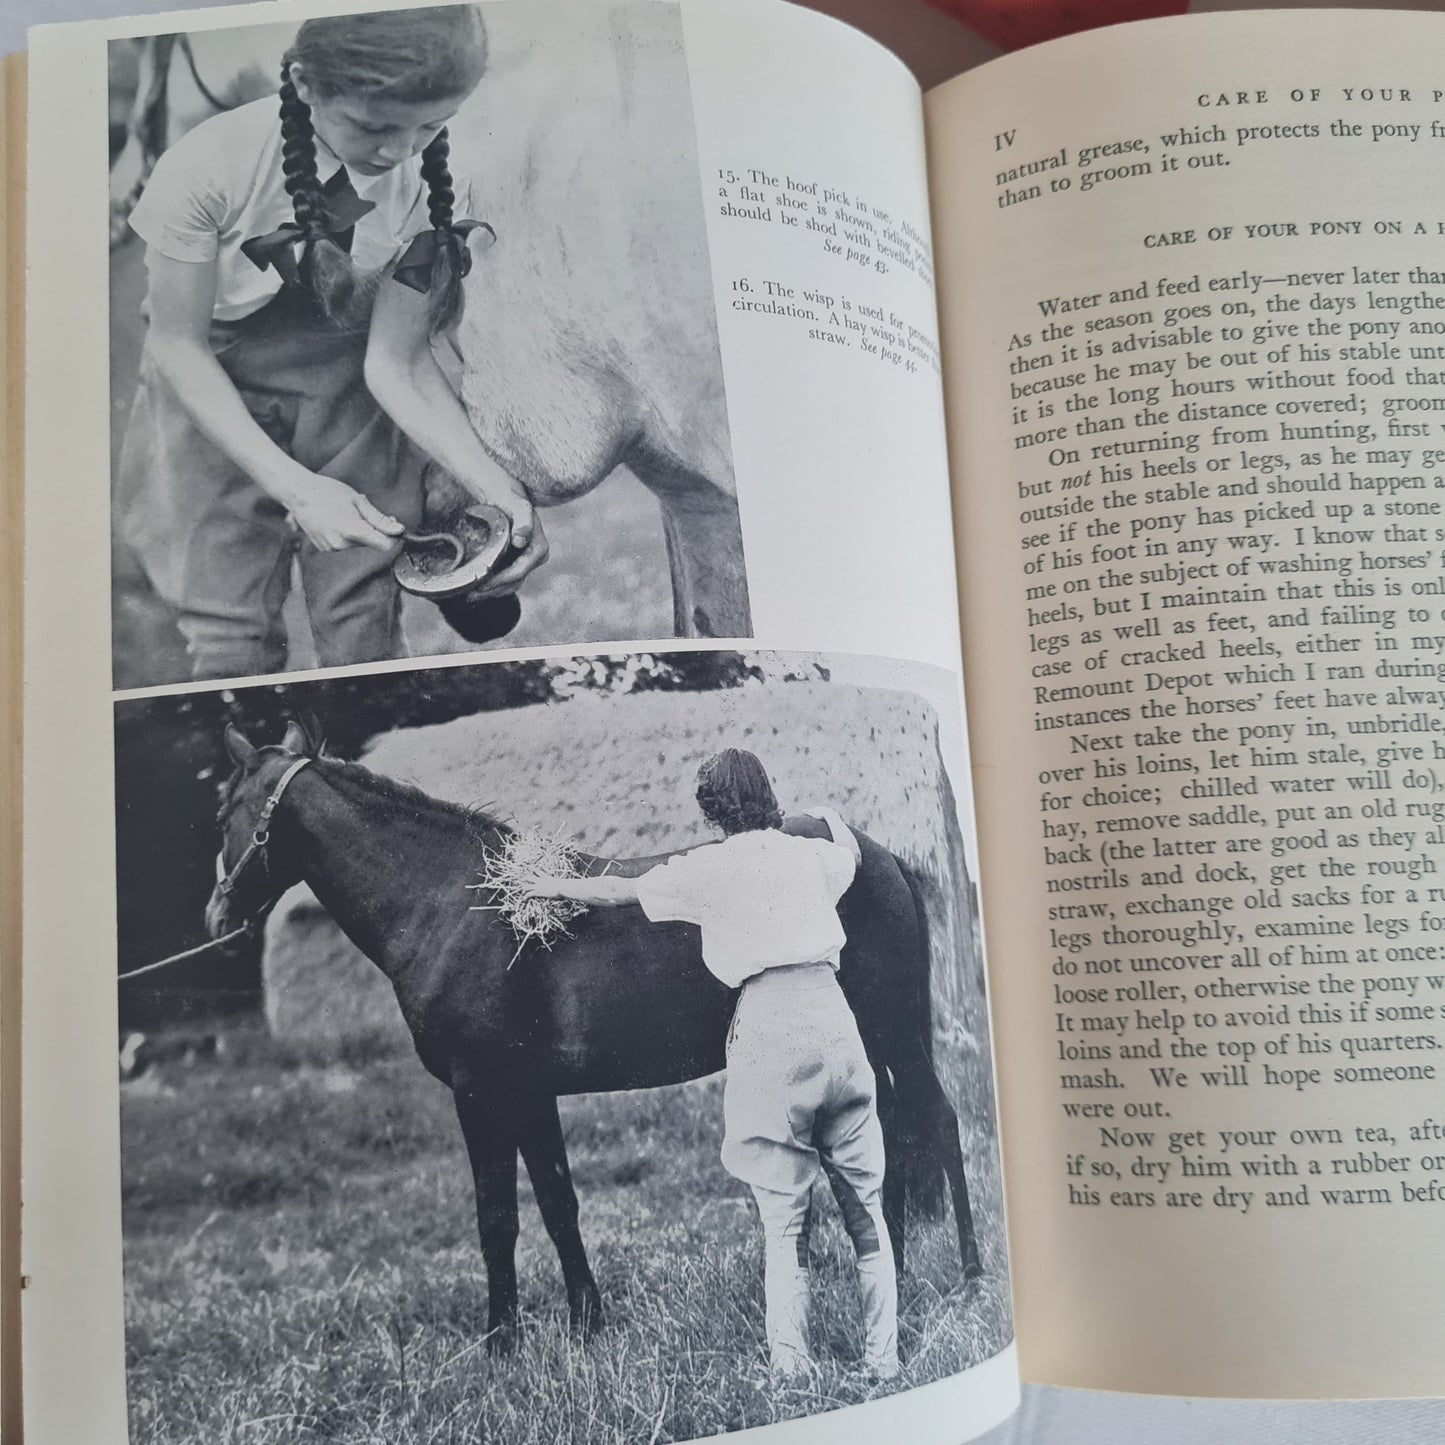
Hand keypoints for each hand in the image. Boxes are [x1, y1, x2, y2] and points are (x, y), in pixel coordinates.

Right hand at [280, 473, 404, 551]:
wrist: (298, 494)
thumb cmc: (327, 492)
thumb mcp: (358, 501)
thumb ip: (379, 519)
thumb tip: (399, 530)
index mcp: (352, 531)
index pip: (385, 545)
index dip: (393, 537)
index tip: (394, 528)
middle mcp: (342, 544)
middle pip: (371, 542)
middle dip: (373, 529)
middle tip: (364, 511)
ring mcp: (332, 547)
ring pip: (358, 543)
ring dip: (359, 531)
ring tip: (345, 513)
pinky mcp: (326, 548)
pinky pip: (345, 543)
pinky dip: (346, 534)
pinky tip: (336, 520)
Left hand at [466, 482, 549, 595]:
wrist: (507, 497)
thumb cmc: (511, 499)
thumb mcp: (518, 505)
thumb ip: (523, 520)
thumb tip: (521, 540)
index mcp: (539, 549)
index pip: (518, 572)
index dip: (500, 581)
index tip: (481, 583)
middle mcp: (536, 559)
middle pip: (514, 582)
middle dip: (493, 590)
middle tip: (471, 594)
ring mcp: (527, 563)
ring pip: (510, 585)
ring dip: (491, 592)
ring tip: (470, 594)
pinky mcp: (517, 564)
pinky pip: (505, 580)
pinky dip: (492, 586)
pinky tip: (476, 587)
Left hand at [522, 872, 571, 900]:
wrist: (562, 887)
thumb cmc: (564, 886)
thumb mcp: (561, 883)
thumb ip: (560, 884)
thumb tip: (568, 885)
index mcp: (546, 876)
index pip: (537, 871)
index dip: (532, 868)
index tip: (528, 866)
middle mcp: (541, 880)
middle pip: (530, 877)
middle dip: (526, 878)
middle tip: (522, 879)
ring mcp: (538, 886)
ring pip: (527, 885)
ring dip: (524, 888)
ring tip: (522, 890)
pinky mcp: (538, 892)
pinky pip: (529, 894)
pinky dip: (525, 896)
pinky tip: (523, 899)